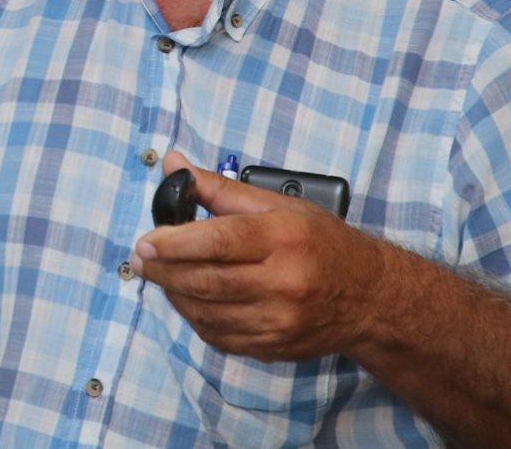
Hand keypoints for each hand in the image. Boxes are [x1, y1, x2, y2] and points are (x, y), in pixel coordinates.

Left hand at [131, 150, 387, 362]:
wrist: (369, 297)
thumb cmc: (322, 243)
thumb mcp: (278, 204)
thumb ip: (219, 188)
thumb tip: (173, 165)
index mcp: (284, 239)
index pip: (219, 241)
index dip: (175, 243)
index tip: (146, 242)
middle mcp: (283, 283)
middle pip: (206, 280)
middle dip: (164, 270)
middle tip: (141, 259)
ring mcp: (278, 321)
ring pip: (206, 312)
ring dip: (174, 294)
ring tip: (160, 275)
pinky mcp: (272, 346)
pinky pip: (219, 336)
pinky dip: (195, 317)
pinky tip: (187, 299)